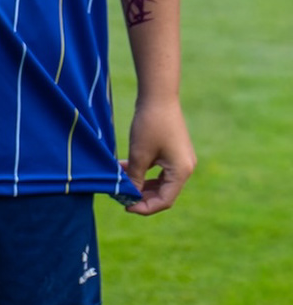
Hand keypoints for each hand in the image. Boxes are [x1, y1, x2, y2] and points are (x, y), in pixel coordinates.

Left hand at [124, 95, 196, 215]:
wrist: (158, 97)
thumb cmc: (150, 125)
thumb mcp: (139, 154)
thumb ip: (135, 177)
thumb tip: (129, 195)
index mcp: (181, 172)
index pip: (165, 200)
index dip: (145, 207)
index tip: (125, 206)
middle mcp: (185, 169)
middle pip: (163, 193)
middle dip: (141, 197)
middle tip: (120, 196)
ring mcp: (180, 161)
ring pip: (159, 183)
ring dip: (140, 185)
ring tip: (120, 183)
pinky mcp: (172, 153)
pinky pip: (157, 171)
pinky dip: (142, 173)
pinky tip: (124, 169)